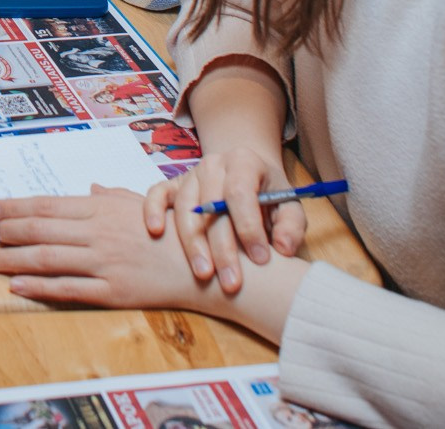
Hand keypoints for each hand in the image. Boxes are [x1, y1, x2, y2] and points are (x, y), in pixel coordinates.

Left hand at [0, 188, 207, 308]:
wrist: (204, 266)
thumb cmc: (172, 232)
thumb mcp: (142, 203)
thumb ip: (112, 197)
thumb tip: (90, 190)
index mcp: (102, 209)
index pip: (48, 205)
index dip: (16, 206)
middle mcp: (98, 233)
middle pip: (40, 229)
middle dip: (6, 230)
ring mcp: (103, 263)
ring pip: (46, 258)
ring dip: (11, 260)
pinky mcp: (111, 292)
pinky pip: (67, 289)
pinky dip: (39, 287)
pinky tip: (18, 286)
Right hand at [144, 148, 304, 295]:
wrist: (244, 172)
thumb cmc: (267, 194)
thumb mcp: (289, 205)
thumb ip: (291, 226)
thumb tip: (283, 248)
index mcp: (244, 162)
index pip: (241, 194)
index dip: (249, 228)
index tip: (261, 260)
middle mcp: (214, 164)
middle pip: (211, 206)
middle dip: (222, 248)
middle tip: (231, 282)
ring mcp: (190, 173)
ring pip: (185, 208)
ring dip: (193, 244)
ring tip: (204, 275)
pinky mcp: (173, 184)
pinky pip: (157, 194)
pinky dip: (152, 210)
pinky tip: (156, 232)